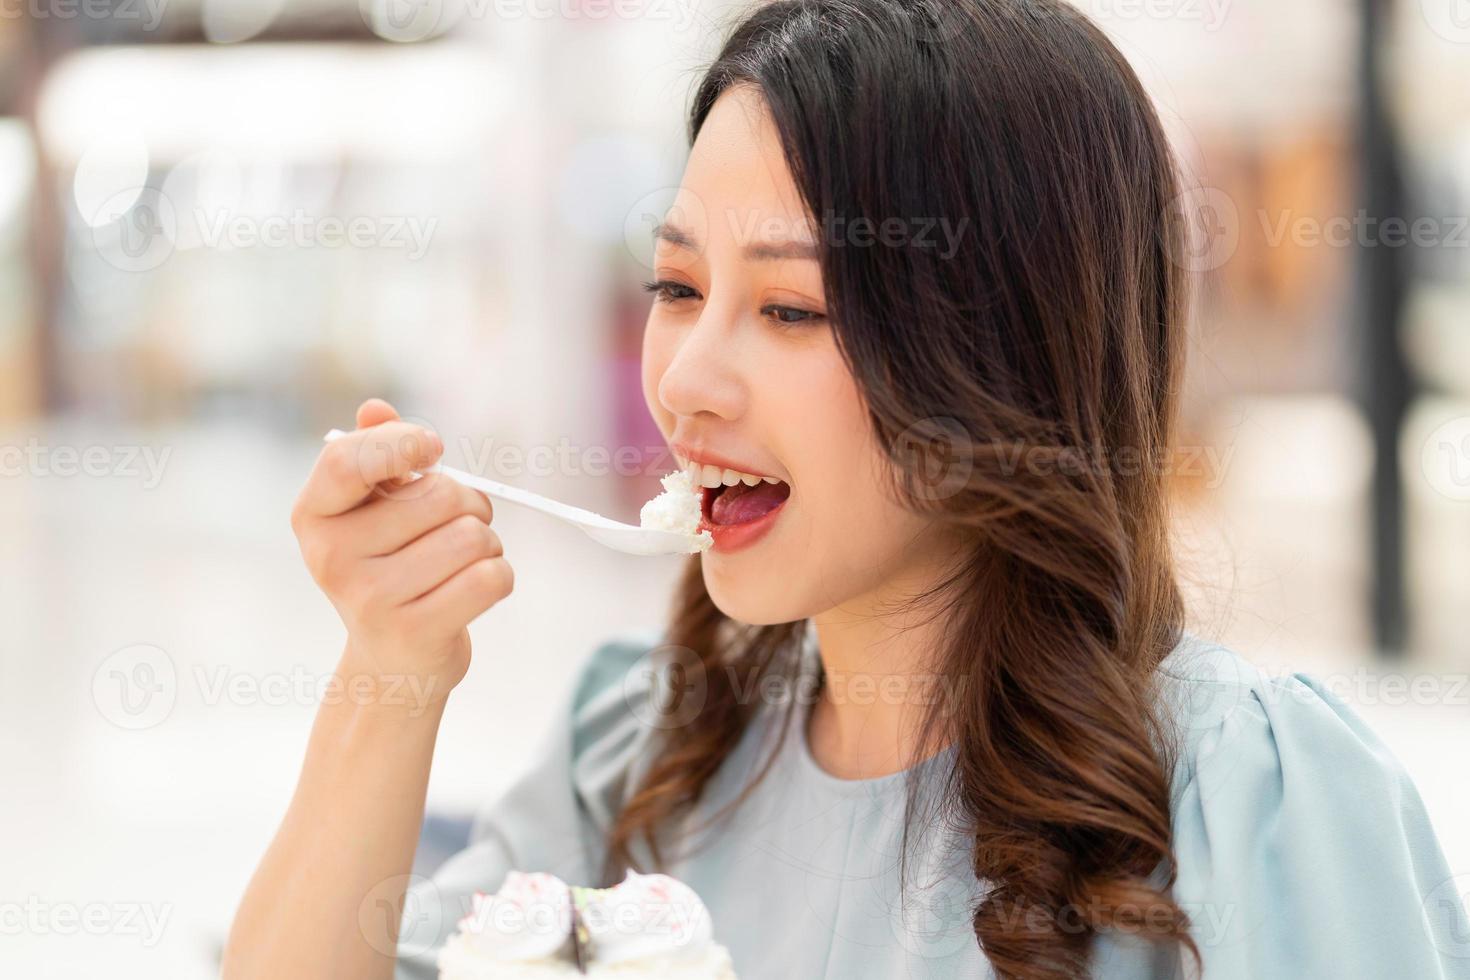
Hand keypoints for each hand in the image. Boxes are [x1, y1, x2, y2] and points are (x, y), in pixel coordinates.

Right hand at [290, 399, 513, 710]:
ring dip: (487, 543)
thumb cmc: (389, 569)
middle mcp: (331, 557)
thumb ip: (375, 454)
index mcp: (314, 515)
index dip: (401, 443)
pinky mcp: (416, 632)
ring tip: (463, 562)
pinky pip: (491, 577)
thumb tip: (375, 408)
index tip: (431, 449)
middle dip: (469, 504)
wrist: (391, 665)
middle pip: (441, 494)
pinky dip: (499, 577)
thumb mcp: (372, 512)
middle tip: (454, 527)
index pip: (349, 459)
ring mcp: (370, 599)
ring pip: (473, 536)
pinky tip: (476, 590)